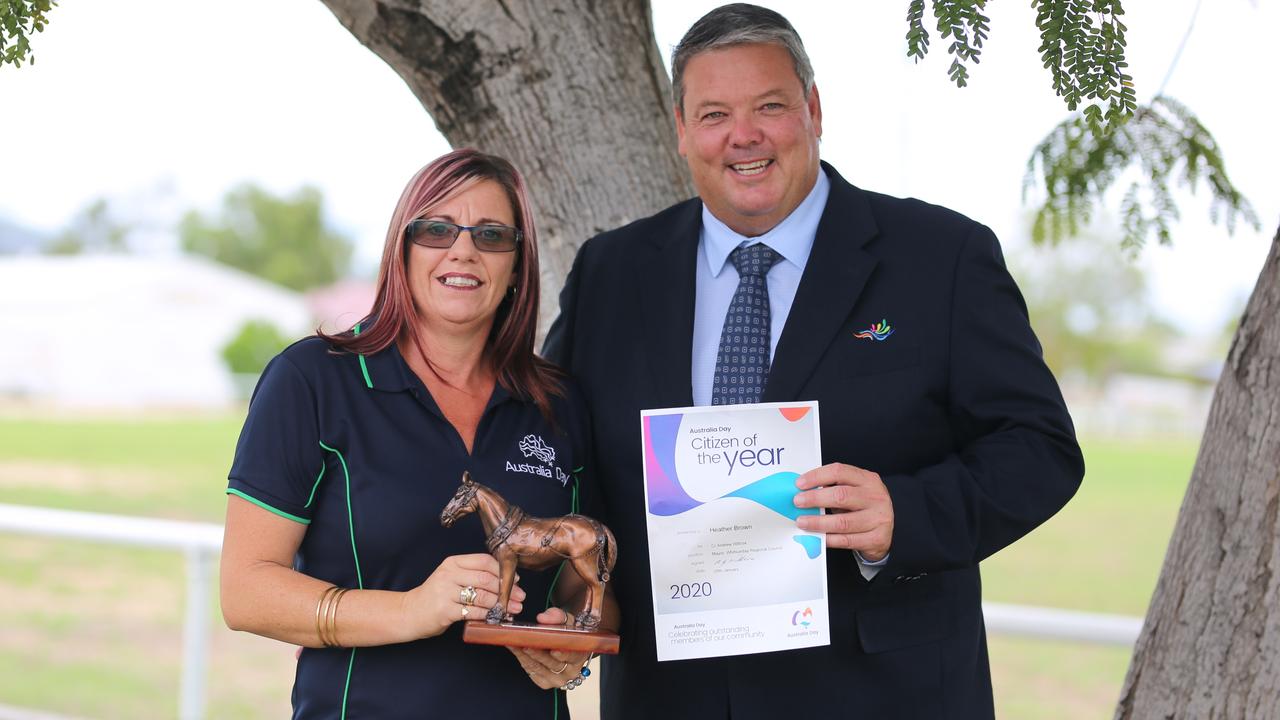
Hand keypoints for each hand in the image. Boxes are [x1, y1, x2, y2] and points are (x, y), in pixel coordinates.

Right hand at [404, 553, 524, 638]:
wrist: (409, 612)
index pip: (484, 561)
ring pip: (482, 596)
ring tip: (512, 609)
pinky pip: (473, 612)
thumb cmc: (436, 596)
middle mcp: (449, 574)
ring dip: (501, 604)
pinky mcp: (444, 610)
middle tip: (520, 598)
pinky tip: (496, 617)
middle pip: (486, 578)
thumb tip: (507, 582)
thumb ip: (473, 575)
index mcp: (453, 563)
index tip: (516, 580)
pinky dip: (488, 615)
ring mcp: (445, 592)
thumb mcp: (451, 578)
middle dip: (507, 589)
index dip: (503, 571)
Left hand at [507, 607, 589, 688]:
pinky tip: (515, 649)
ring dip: (524, 655)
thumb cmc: (567, 632)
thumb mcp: (566, 620)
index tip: (553, 649)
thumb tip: (541, 618)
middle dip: (538, 653)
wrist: (565, 646)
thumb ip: (556, 616)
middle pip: (553, 664)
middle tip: (525, 643)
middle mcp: (570, 672)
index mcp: (580, 657)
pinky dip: (522, 659)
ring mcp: (557, 680)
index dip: (563, 654)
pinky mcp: (544, 683)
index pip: (572, 656)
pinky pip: (531, 671)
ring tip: (514, 643)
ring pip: (539, 668)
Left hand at [794, 463, 893, 560]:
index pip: (840, 471)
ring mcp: (878, 519)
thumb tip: (803, 490)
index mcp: (868, 480)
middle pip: (841, 495)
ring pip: (843, 521)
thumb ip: (834, 488)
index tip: (799, 483)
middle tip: (797, 502)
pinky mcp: (877, 539)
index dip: (817, 476)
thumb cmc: (863, 508)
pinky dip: (829, 539)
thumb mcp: (854, 491)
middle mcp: (876, 497)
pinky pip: (847, 540)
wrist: (885, 533)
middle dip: (815, 498)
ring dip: (818, 522)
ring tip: (802, 521)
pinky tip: (817, 537)